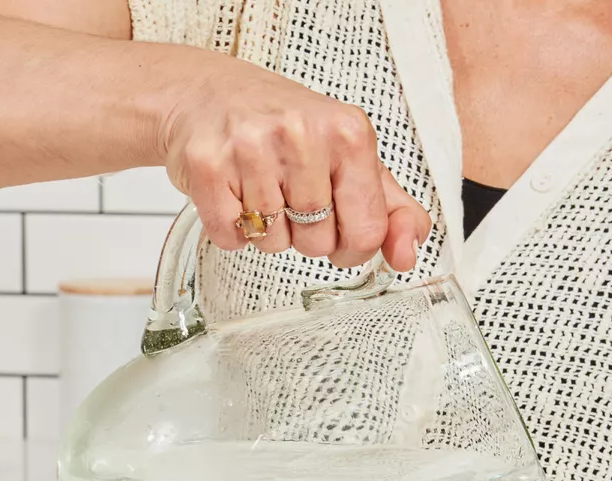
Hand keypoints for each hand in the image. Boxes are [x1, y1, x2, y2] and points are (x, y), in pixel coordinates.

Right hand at [159, 58, 431, 270]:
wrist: (204, 94)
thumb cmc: (282, 128)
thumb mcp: (348, 156)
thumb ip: (389, 208)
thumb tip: (406, 255)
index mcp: (348, 132)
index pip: (367, 231)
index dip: (351, 243)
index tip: (336, 222)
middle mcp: (301, 134)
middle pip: (318, 243)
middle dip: (304, 232)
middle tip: (287, 191)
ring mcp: (251, 148)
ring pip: (273, 244)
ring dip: (266, 229)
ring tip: (258, 185)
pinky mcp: (208, 166)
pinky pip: (231, 237)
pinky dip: (231, 228)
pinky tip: (232, 191)